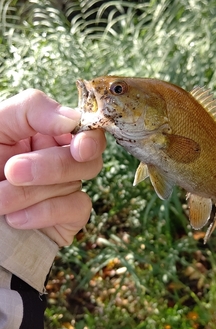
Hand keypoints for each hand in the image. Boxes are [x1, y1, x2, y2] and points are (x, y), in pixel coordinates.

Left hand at [0, 89, 105, 245]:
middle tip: (12, 171)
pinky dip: (46, 213)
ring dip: (32, 193)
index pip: (83, 127)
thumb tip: (73, 119)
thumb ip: (32, 109)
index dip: (89, 137)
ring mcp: (67, 188)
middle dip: (51, 166)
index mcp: (47, 131)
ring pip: (75, 183)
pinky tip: (16, 218)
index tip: (79, 147)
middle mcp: (61, 157)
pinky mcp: (68, 217)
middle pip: (86, 156)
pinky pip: (77, 210)